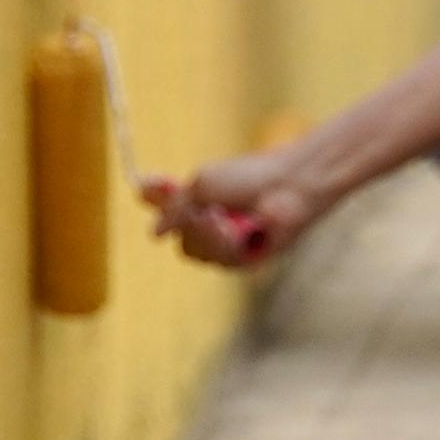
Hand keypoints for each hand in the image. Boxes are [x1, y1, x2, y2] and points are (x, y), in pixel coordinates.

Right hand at [142, 149, 332, 269]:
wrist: (288, 187)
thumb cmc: (249, 177)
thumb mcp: (203, 184)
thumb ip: (173, 207)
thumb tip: (153, 234)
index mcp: (200, 199)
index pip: (166, 208)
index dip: (156, 203)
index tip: (152, 189)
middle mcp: (209, 222)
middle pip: (178, 238)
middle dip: (187, 223)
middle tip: (206, 209)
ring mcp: (225, 243)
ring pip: (195, 252)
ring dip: (207, 234)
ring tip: (224, 217)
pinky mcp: (242, 259)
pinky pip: (218, 261)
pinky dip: (224, 244)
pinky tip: (235, 230)